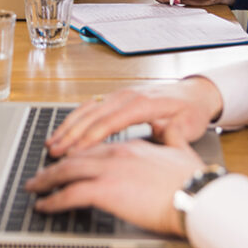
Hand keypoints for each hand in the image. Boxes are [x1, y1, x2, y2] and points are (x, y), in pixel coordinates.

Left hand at [25, 138, 204, 236]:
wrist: (197, 196)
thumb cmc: (193, 180)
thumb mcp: (184, 150)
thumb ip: (173, 138)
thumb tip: (171, 130)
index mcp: (133, 145)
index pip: (96, 145)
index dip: (78, 152)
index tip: (66, 158)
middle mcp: (116, 153)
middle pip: (76, 156)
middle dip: (54, 165)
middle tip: (40, 173)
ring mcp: (108, 170)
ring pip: (66, 171)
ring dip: (46, 180)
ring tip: (34, 188)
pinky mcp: (105, 190)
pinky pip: (69, 194)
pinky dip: (53, 200)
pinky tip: (44, 206)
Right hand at [46, 77, 222, 157]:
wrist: (194, 94)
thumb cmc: (191, 112)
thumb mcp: (189, 124)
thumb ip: (175, 132)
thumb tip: (162, 134)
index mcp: (144, 104)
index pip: (111, 121)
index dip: (90, 137)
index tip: (74, 153)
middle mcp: (129, 96)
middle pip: (94, 115)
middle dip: (72, 134)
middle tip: (54, 152)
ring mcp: (121, 95)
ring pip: (88, 109)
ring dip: (68, 126)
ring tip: (52, 143)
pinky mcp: (117, 98)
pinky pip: (91, 106)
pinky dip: (75, 118)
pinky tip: (64, 130)